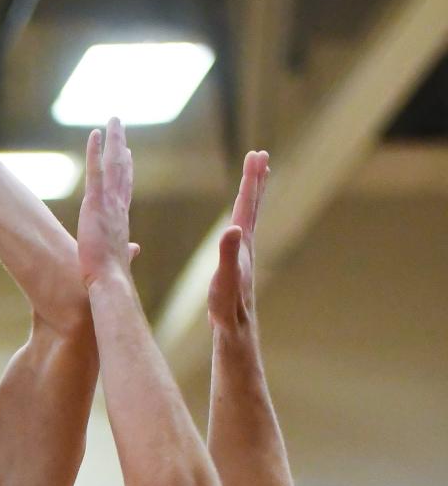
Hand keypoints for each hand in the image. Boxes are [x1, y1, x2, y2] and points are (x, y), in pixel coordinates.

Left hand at [77, 118, 140, 286]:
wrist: (110, 282)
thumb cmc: (112, 277)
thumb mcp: (120, 259)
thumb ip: (128, 251)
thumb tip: (135, 250)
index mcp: (121, 219)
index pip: (125, 188)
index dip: (127, 169)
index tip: (128, 153)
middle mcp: (118, 206)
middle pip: (123, 169)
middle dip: (121, 145)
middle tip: (119, 125)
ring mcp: (108, 203)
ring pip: (114, 164)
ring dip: (114, 140)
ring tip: (113, 120)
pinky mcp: (96, 204)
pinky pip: (96, 171)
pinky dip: (96, 151)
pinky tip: (95, 134)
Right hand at [208, 150, 269, 332]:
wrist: (235, 331)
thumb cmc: (227, 307)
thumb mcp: (224, 279)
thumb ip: (227, 254)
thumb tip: (232, 229)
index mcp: (242, 244)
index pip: (246, 205)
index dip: (251, 180)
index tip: (256, 154)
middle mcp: (246, 246)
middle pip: (251, 207)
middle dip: (255, 180)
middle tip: (260, 155)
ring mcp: (242, 256)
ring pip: (248, 219)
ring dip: (251, 198)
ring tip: (254, 182)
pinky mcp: (237, 266)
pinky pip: (241, 233)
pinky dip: (241, 220)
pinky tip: (237, 224)